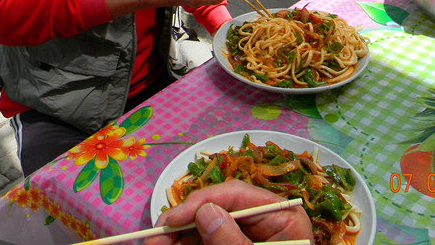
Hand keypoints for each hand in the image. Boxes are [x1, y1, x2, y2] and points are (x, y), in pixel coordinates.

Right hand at [145, 181, 312, 244]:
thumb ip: (233, 242)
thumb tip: (205, 212)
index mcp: (281, 215)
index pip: (235, 195)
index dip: (200, 201)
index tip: (172, 220)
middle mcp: (262, 220)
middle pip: (214, 209)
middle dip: (181, 223)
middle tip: (153, 239)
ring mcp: (245, 236)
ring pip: (203, 228)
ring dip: (178, 239)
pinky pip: (205, 244)